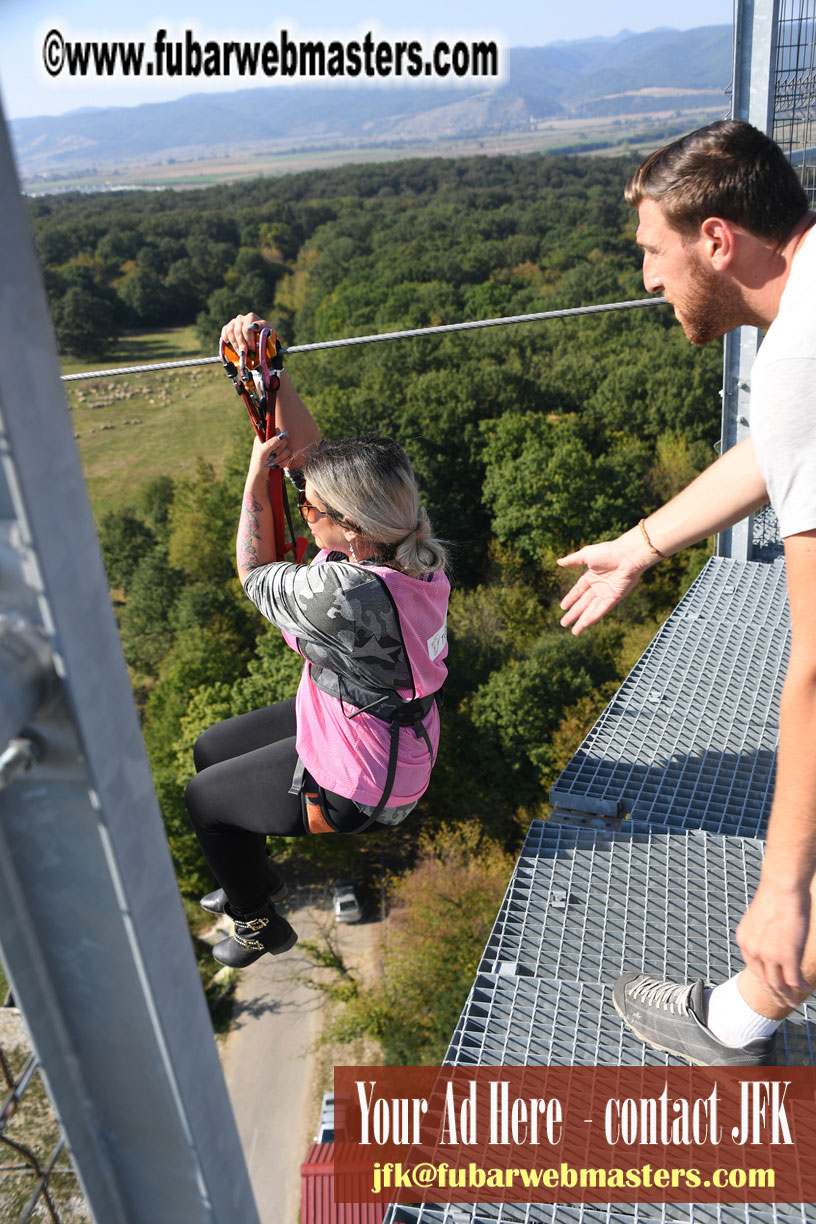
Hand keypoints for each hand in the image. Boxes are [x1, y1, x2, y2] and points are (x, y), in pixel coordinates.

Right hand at [221, 311, 268, 354]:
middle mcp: (241, 318)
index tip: (252, 351)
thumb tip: (252, 326)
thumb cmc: (267, 336)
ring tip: (240, 352)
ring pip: (230, 331)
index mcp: (251, 317)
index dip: (249, 340)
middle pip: (238, 331)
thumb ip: (263, 328)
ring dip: (234, 343)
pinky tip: (231, 346)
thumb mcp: (269, 333)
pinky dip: (226, 339)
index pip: (247, 328)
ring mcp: (234, 322)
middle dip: (242, 344)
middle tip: (245, 355)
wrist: (263, 339)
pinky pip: (224, 331)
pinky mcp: (228, 327)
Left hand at [248, 431, 291, 473]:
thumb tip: (284, 433)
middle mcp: (271, 443)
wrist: (261, 479)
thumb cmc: (258, 465)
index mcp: (264, 438)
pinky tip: (276, 466)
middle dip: (278, 451)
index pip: (276, 431)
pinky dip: (283, 462)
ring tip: (272, 463)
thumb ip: (272, 442)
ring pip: (287, 449)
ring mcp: (277, 451)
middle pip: (284, 440)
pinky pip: (288, 457)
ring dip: (280, 458)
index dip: (277, 438)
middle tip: (271, 457)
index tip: (273, 446)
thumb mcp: (263, 452)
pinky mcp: (282, 458)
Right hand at [557, 528, 653, 634]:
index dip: (570, 599)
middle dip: (573, 614)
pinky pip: (602, 609)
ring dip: (583, 621)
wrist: (628, 555)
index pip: (578, 591)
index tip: (563, 608)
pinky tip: (586, 624)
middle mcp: (598, 586)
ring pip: (591, 610)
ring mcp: (606, 593)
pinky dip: (594, 617)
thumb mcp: (587, 554)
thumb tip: (558, 562)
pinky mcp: (615, 597)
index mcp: (590, 576)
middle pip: (583, 604)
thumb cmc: (609, 552)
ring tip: (574, 631)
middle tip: (563, 624)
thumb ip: (573, 560)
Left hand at [736, 879, 811, 1007]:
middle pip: (764, 981)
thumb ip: (762, 933)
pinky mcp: (787, 956)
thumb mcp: (761, 917)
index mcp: (745, 940)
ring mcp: (769, 955)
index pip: (753, 969)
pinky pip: (794, 980)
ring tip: (795, 1002)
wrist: (783, 886)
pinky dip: (800, 988)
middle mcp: (753, 950)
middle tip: (784, 1002)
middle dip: (775, 994)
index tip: (773, 988)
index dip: (764, 981)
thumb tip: (771, 940)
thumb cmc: (776, 895)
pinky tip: (806, 989)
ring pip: (778, 985)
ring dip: (788, 996)